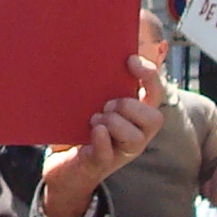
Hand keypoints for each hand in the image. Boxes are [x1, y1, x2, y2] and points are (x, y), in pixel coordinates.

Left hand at [39, 55, 166, 216]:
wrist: (61, 162)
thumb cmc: (79, 127)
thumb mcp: (91, 103)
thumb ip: (99, 85)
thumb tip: (93, 52)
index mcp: (135, 115)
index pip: (155, 93)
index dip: (150, 75)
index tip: (130, 60)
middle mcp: (135, 134)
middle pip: (155, 119)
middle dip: (131, 106)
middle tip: (106, 104)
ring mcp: (121, 152)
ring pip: (136, 139)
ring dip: (115, 123)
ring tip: (95, 120)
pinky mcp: (100, 164)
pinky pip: (108, 153)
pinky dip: (102, 140)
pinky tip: (93, 131)